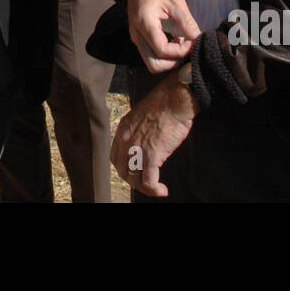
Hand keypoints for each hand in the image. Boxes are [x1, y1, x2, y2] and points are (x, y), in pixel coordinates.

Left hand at [111, 69, 198, 196]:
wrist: (174, 99)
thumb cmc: (165, 104)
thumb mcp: (143, 115)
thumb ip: (140, 129)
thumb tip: (146, 140)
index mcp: (123, 129)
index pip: (115, 156)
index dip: (124, 168)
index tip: (135, 172)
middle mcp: (126, 140)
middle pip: (122, 170)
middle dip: (133, 180)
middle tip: (146, 184)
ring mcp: (137, 148)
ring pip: (134, 178)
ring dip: (144, 188)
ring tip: (156, 190)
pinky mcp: (151, 155)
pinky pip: (148, 181)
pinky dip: (154, 190)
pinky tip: (162, 191)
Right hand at [127, 0, 199, 72]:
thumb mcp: (175, 1)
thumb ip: (186, 22)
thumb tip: (198, 39)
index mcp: (145, 23)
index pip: (162, 50)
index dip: (180, 51)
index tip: (192, 42)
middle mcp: (137, 35)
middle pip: (154, 65)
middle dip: (173, 62)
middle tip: (187, 49)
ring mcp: (136, 38)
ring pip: (151, 63)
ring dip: (169, 60)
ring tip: (181, 45)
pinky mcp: (139, 39)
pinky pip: (151, 55)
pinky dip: (164, 55)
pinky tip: (175, 41)